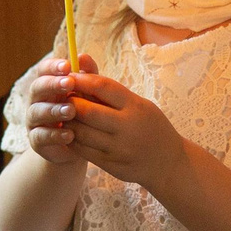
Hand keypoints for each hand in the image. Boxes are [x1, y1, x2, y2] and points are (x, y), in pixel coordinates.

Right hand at [19, 50, 97, 167]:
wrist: (80, 145)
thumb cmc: (82, 112)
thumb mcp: (87, 93)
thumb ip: (86, 75)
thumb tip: (82, 56)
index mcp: (48, 85)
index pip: (44, 70)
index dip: (53, 66)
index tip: (67, 65)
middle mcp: (37, 100)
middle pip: (37, 87)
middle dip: (52, 84)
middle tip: (69, 83)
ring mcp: (34, 121)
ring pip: (36, 111)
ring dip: (53, 109)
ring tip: (71, 110)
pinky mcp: (36, 141)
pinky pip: (41, 136)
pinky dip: (54, 135)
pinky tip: (70, 134)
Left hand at [64, 68, 190, 190]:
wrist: (168, 162)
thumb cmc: (148, 125)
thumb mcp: (138, 104)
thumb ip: (110, 89)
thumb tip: (80, 65)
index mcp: (135, 106)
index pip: (103, 86)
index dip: (81, 79)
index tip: (68, 76)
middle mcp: (128, 127)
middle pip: (87, 111)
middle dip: (70, 102)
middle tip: (62, 98)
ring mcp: (119, 148)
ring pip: (81, 132)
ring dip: (67, 122)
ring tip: (63, 115)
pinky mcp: (111, 165)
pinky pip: (83, 150)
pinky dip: (72, 139)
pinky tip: (69, 133)